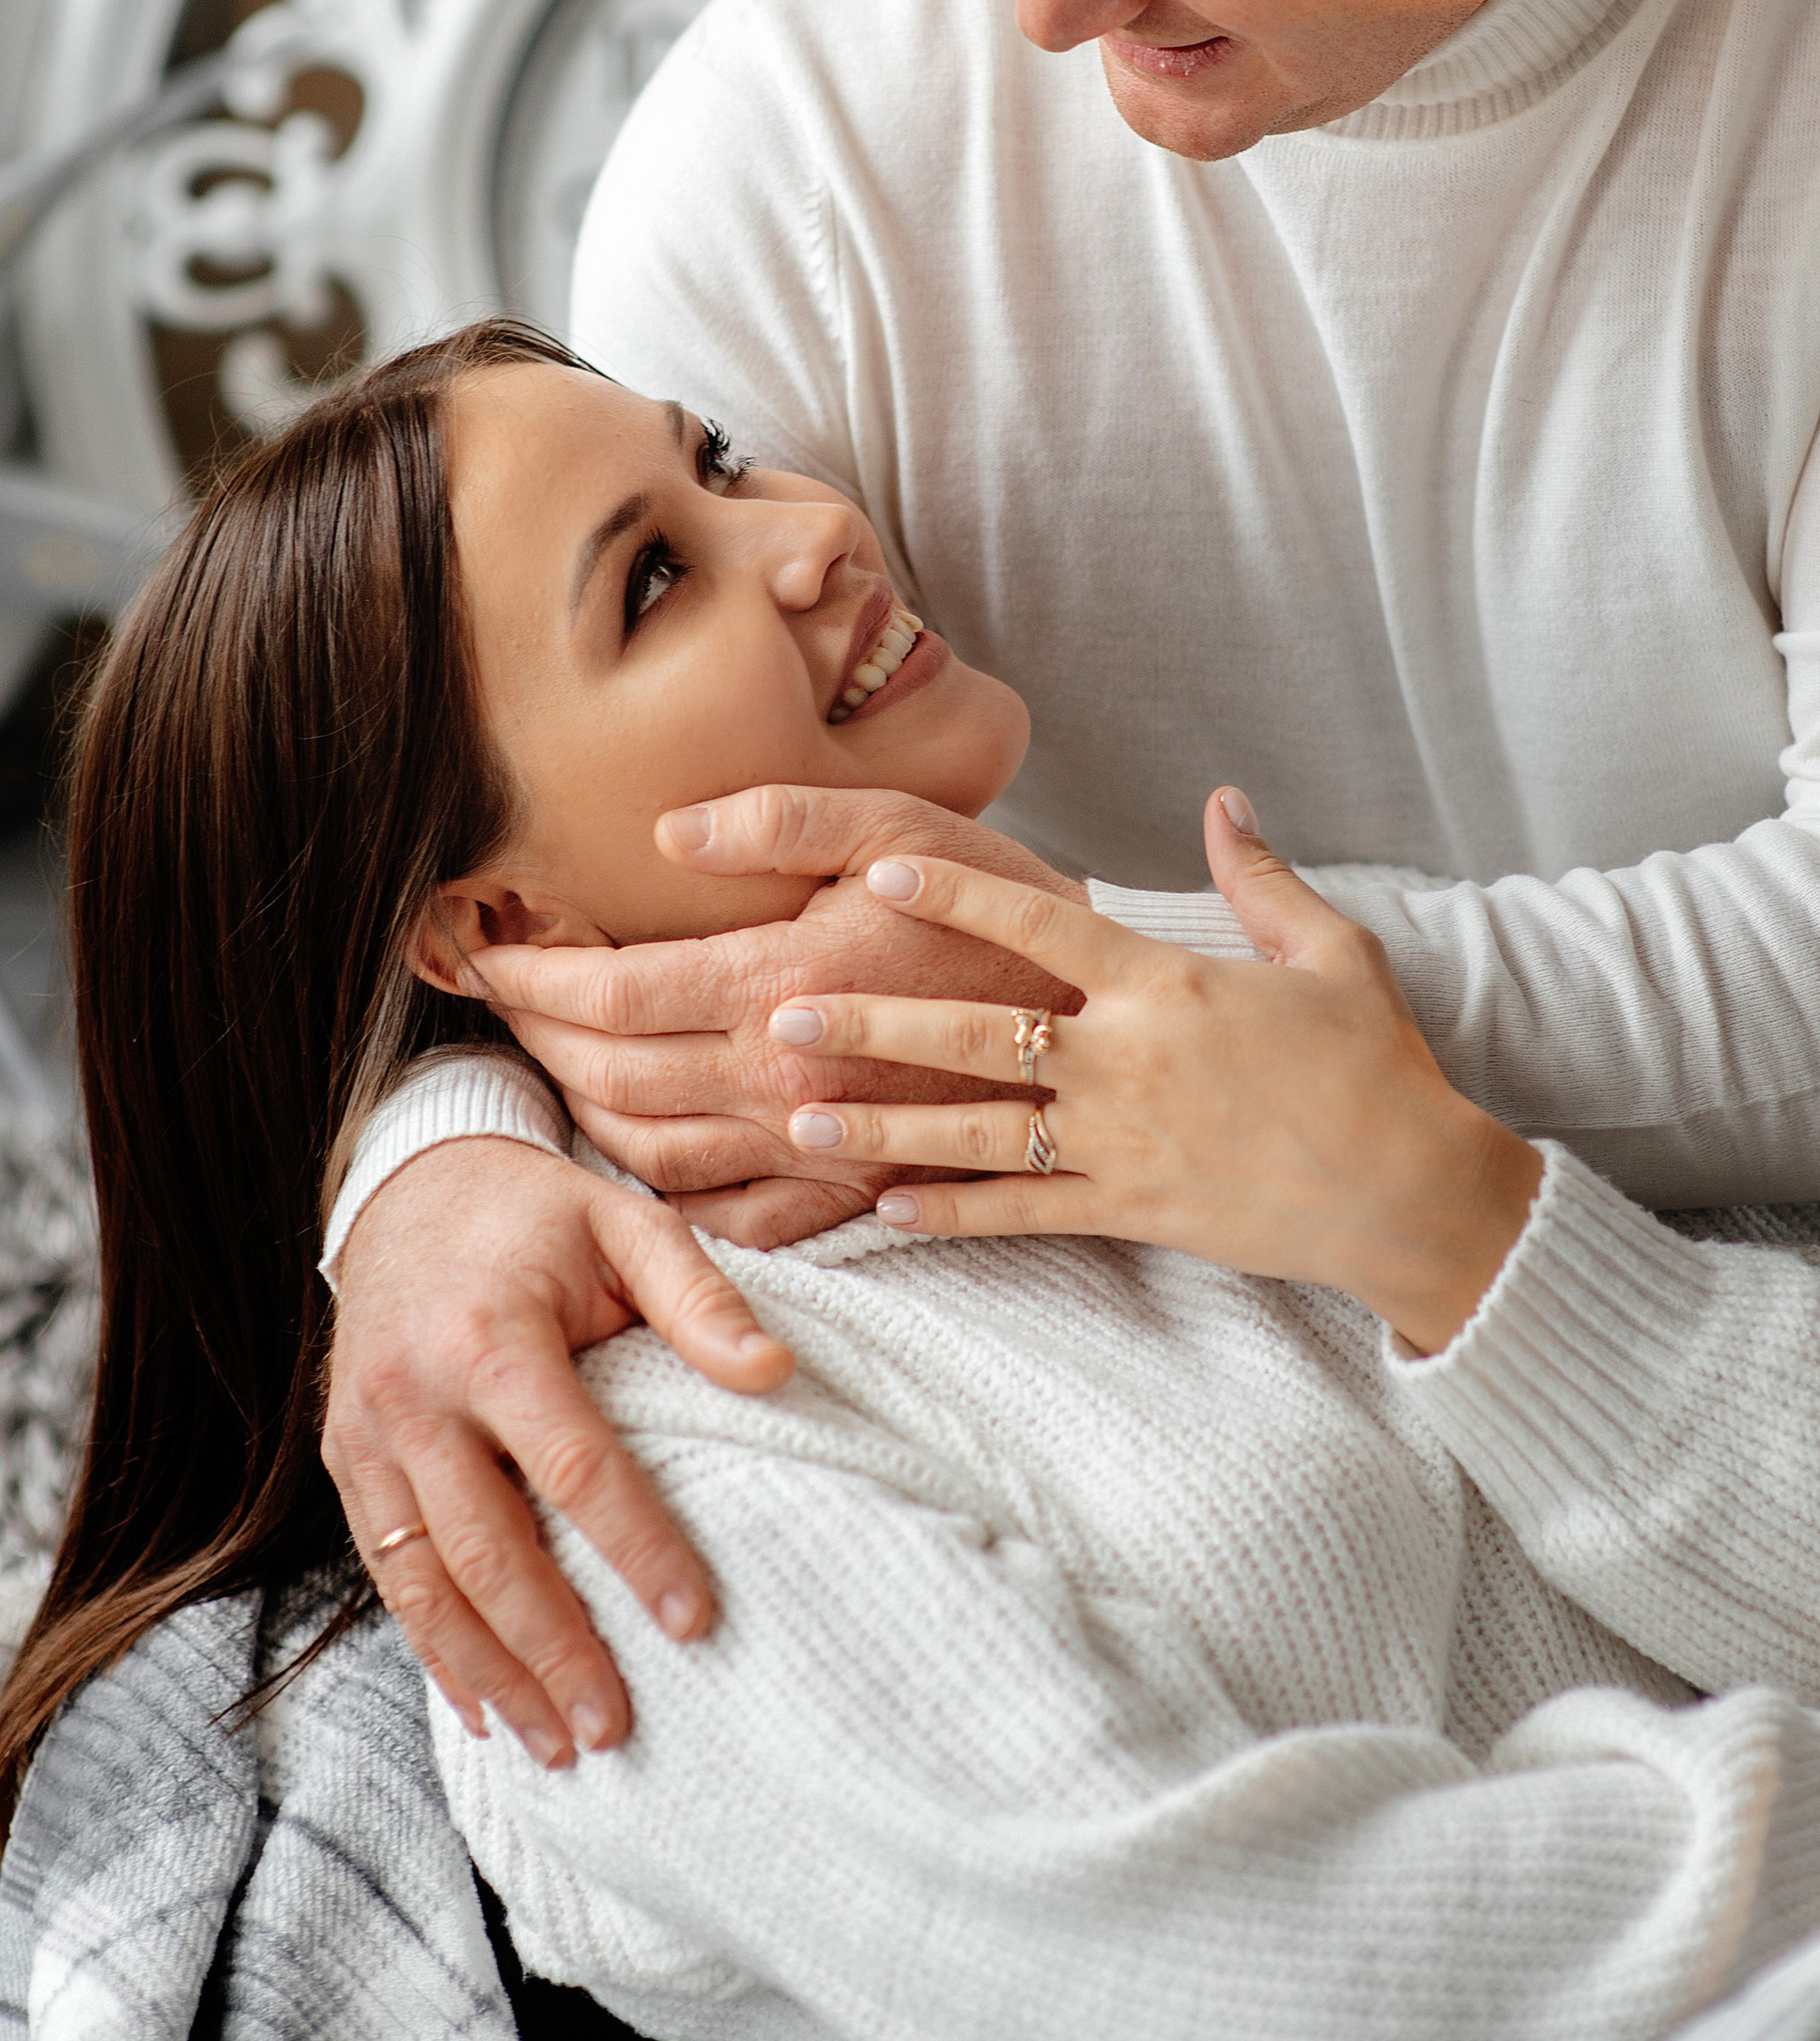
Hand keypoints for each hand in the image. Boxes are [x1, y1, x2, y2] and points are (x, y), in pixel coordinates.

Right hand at [323, 1136, 794, 1760]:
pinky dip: (436, 1648)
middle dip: (554, 1649)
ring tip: (560, 1747)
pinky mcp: (348, 1462)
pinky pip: (387, 1574)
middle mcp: (416, 1397)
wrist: (407, 1185)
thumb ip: (700, 1298)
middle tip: (617, 1726)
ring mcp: (368, 1437)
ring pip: (424, 1584)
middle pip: (488, 1550)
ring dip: (493, 1673)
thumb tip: (776, 1373)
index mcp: (493, 1338)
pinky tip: (487, 1705)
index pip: (574, 1465)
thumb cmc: (538, 1215)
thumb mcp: (625, 1223)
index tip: (695, 1620)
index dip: (636, 1548)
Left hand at [472, 786, 1087, 1235]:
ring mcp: (820, 1150)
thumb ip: (779, 819)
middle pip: (613, 1078)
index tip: (482, 951)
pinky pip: (734, 1221)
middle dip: (539, 1039)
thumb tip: (667, 830)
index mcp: (784, 983)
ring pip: (655, 1156)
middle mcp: (786, 1080)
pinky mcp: (857, 1192)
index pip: (611, 995)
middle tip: (504, 1003)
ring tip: (557, 1067)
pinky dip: (671, 1198)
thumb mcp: (903, 826)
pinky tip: (649, 1160)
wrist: (1117, 1018)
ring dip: (586, 1115)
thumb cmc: (1007, 904)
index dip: (530, 977)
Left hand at [771, 790, 1542, 1355]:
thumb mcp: (1333, 952)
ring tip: (794, 1112)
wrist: (1413, 1191)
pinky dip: (950, 1214)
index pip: (1039, 927)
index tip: (880, 873)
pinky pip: (1022, 1212)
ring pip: (974, 1132)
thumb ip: (1261, 877)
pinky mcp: (1133, 1210)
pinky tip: (884, 1210)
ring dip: (879, 1122)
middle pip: (974, 1035)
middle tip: (781, 1013)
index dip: (956, 898)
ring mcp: (1123, 1143)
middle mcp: (1128, 1061)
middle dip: (871, 1023)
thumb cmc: (1378, 1065)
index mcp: (1168, 984)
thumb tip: (1225, 801)